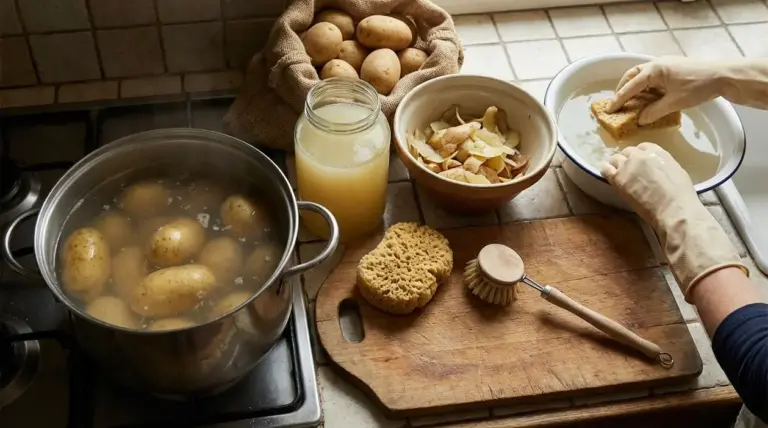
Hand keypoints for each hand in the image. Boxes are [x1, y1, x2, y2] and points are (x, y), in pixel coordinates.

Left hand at [601, 143, 746, 300]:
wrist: (673, 209)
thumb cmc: (680, 194)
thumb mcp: (676, 171)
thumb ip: (663, 165)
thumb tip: (657, 169)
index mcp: (657, 151)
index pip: (642, 147)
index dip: (639, 155)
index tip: (639, 162)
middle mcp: (640, 155)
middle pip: (627, 153)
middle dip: (628, 160)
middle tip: (629, 170)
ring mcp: (627, 166)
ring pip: (615, 159)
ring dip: (616, 164)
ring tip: (617, 173)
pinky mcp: (618, 179)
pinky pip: (606, 169)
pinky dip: (606, 170)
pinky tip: (607, 174)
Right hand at [606, 57, 724, 125]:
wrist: (723, 76)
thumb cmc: (698, 87)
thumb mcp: (674, 103)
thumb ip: (654, 112)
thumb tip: (640, 120)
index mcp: (654, 70)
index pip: (630, 87)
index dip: (619, 100)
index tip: (609, 110)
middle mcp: (656, 64)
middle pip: (632, 76)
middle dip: (623, 89)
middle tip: (618, 104)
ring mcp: (664, 65)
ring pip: (641, 76)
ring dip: (634, 88)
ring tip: (630, 102)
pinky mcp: (672, 69)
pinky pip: (652, 77)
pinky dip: (645, 87)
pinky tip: (647, 98)